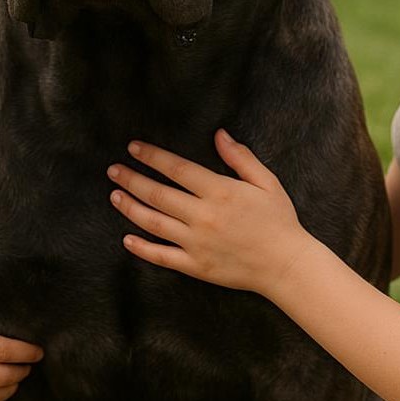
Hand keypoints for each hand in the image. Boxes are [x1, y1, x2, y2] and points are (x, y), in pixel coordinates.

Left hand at [107, 129, 320, 298]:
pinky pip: (162, 257)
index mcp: (220, 192)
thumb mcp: (266, 182)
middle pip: (158, 194)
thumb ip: (240, 158)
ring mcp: (197, 243)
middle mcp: (204, 217)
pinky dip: (142, 248)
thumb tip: (219, 134)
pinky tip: (127, 238)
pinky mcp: (196, 266)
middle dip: (132, 180)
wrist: (286, 265)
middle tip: (113, 170)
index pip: (177, 169)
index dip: (152, 156)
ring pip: (154, 223)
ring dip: (131, 208)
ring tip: (114, 196)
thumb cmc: (279, 221)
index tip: (133, 148)